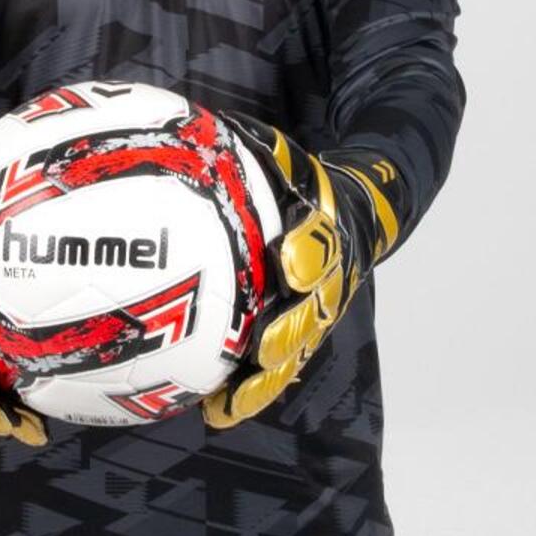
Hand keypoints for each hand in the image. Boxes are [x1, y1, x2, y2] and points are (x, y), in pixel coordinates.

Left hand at [201, 112, 371, 428]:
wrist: (362, 208)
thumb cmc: (301, 177)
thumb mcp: (279, 153)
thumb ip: (240, 145)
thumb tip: (173, 123)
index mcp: (327, 225)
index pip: (327, 236)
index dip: (313, 250)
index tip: (293, 260)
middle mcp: (328, 274)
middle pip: (318, 308)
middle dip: (294, 330)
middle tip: (267, 347)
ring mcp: (319, 310)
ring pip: (298, 348)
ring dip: (268, 377)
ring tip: (232, 402)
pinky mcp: (302, 333)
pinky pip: (277, 368)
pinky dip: (250, 390)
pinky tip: (214, 412)